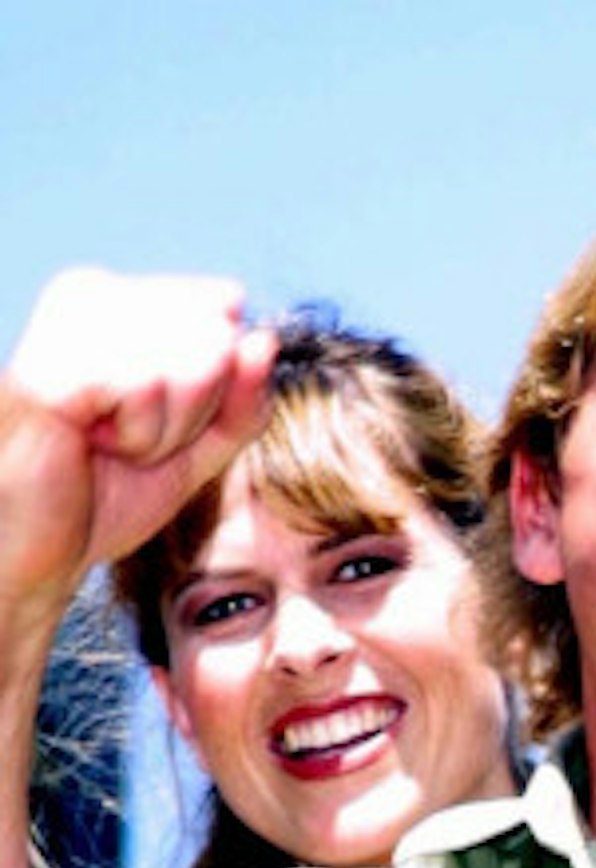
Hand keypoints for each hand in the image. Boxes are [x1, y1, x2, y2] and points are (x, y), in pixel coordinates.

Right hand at [0, 268, 274, 623]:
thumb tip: (264, 341)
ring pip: (187, 360)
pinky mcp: (54, 363)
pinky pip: (147, 386)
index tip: (147, 427)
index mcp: (116, 298)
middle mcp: (88, 294)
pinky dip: (138, 437)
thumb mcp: (195, 449)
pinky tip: (92, 446)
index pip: (221, 317)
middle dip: (188, 415)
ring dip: (161, 432)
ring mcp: (67, 323)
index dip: (207, 395)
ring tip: (106, 447)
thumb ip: (240, 399)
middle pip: (213, 336)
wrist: (39, 554)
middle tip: (126, 445)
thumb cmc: (104, 497)